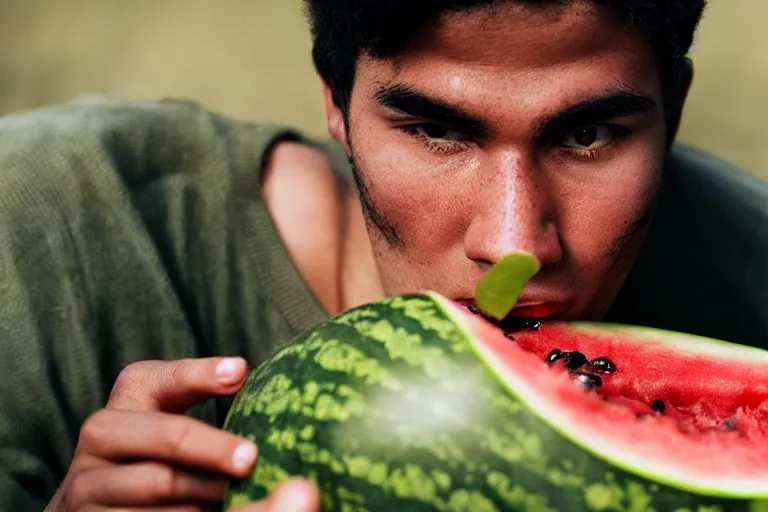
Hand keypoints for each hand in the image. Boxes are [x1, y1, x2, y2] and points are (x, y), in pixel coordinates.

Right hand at [45, 357, 319, 510]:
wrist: (108, 510)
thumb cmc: (160, 462)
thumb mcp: (174, 428)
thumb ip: (201, 397)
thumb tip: (240, 372)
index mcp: (127, 402)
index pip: (159, 378)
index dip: (201, 374)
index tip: (240, 373)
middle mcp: (100, 438)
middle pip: (166, 435)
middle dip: (213, 446)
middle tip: (251, 459)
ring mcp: (89, 485)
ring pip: (158, 483)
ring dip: (203, 490)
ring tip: (232, 493)